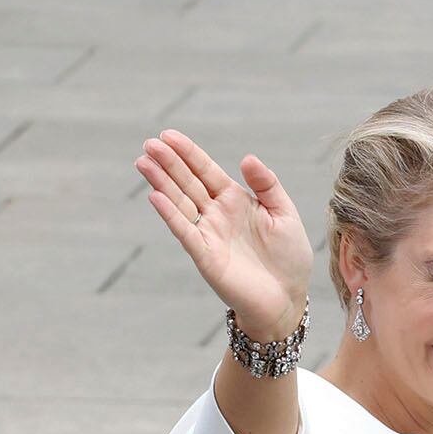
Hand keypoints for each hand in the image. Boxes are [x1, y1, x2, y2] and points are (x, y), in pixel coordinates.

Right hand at [137, 129, 311, 340]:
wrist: (287, 298)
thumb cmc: (288, 257)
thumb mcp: (284, 214)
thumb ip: (267, 185)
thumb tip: (247, 158)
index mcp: (235, 200)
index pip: (206, 171)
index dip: (189, 153)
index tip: (169, 135)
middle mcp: (217, 214)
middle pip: (188, 182)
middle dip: (169, 163)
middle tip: (149, 143)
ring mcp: (208, 233)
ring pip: (180, 202)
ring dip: (162, 183)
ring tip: (144, 162)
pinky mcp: (205, 255)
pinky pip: (185, 231)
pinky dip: (170, 214)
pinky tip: (155, 196)